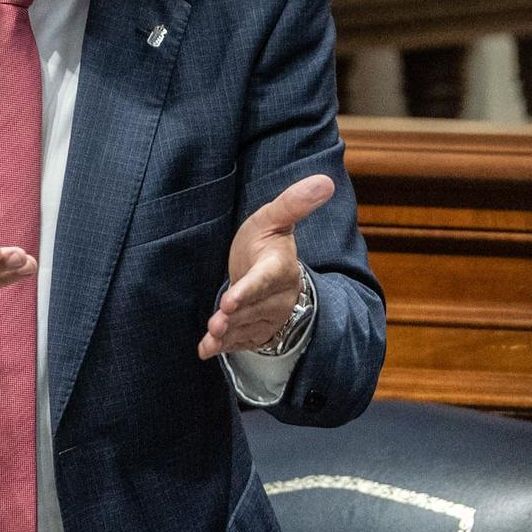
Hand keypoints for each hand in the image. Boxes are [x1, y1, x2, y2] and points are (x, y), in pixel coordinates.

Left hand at [198, 174, 334, 359]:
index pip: (264, 280)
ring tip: (210, 337)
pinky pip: (242, 341)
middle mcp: (278, 296)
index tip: (231, 299)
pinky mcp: (258, 331)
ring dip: (229, 334)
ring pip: (247, 327)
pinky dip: (224, 348)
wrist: (270, 271)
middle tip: (217, 322)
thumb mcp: (274, 219)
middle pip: (254, 308)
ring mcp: (269, 317)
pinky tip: (206, 350)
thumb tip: (326, 180)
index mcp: (279, 267)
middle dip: (235, 317)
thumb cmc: (266, 242)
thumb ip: (293, 203)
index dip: (249, 290)